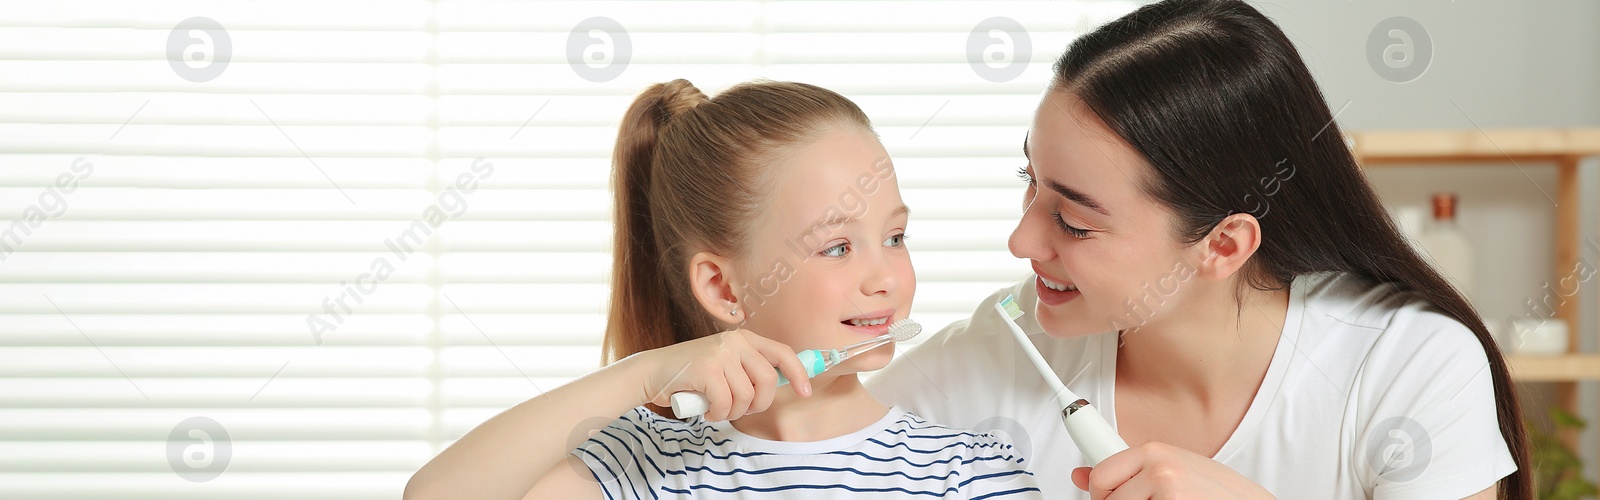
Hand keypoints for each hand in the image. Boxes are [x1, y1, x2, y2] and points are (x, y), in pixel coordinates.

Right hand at [628, 329, 813, 421]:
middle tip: (740, 409)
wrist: (652, 372)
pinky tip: (706, 410)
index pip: (783, 353)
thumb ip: (749, 370)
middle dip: (758, 404)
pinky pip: (727, 404)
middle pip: (768, 380)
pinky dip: (718, 414)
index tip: (806, 392)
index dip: (798, 373)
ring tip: (718, 408)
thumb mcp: (725, 364)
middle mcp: (735, 342)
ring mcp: (720, 354)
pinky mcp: (706, 369)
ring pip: (747, 396)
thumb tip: (785, 383)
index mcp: (744, 339)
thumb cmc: (692, 375)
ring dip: (734, 412)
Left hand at [1071, 442, 1272, 498]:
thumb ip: (1130, 472)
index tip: (1102, 494)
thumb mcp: (1174, 471)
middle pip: (1106, 498)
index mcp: (1156, 452)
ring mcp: (1168, 493)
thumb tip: (1081, 476)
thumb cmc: (1220, 492)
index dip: (1102, 493)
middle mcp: (1159, 469)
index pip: (1100, 474)